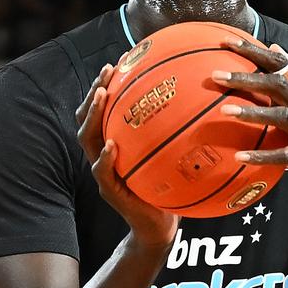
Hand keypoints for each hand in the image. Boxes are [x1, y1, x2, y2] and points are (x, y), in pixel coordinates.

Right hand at [76, 63, 178, 248]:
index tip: (119, 62)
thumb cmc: (168, 189)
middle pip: (88, 117)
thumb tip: (200, 101)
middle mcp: (104, 154)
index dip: (105, 85)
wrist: (160, 225)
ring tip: (102, 96)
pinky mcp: (110, 191)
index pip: (103, 109)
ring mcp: (103, 172)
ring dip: (93, 115)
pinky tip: (111, 145)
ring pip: (88, 140)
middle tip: (107, 72)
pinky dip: (105, 158)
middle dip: (94, 92)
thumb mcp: (172, 157)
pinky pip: (103, 172)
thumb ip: (174, 134)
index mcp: (115, 143)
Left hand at [212, 37, 287, 210]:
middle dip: (247, 78)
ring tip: (224, 111)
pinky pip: (283, 155)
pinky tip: (239, 157)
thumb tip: (274, 48)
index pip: (280, 64)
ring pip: (281, 117)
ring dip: (252, 113)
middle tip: (216, 75)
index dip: (254, 51)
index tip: (226, 42)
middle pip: (278, 85)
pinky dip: (261, 156)